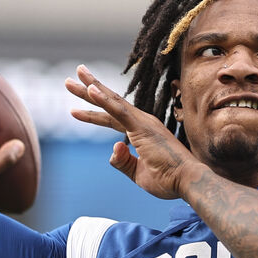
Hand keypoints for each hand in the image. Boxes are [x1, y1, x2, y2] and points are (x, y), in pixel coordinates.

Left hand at [66, 64, 203, 199]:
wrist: (187, 181)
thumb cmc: (169, 179)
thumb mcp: (138, 174)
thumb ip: (123, 162)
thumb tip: (113, 148)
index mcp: (142, 132)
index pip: (112, 118)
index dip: (93, 113)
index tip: (74, 110)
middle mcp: (142, 122)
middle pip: (110, 104)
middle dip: (88, 90)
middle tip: (69, 80)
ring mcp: (142, 123)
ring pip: (112, 101)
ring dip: (92, 87)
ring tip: (76, 75)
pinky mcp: (142, 127)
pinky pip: (119, 111)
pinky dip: (104, 100)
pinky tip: (90, 89)